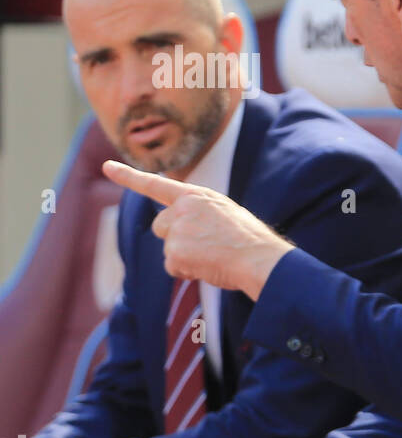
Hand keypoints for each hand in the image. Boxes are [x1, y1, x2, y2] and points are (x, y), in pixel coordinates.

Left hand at [102, 160, 291, 300]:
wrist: (259, 258)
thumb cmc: (249, 239)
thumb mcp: (224, 213)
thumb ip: (199, 214)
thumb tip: (179, 232)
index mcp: (196, 196)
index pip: (156, 184)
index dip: (128, 176)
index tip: (106, 166)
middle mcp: (182, 209)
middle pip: (161, 226)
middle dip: (176, 238)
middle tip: (207, 245)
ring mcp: (177, 230)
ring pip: (169, 249)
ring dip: (186, 256)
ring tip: (215, 255)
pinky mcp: (175, 252)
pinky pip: (173, 267)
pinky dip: (189, 271)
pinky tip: (210, 266)